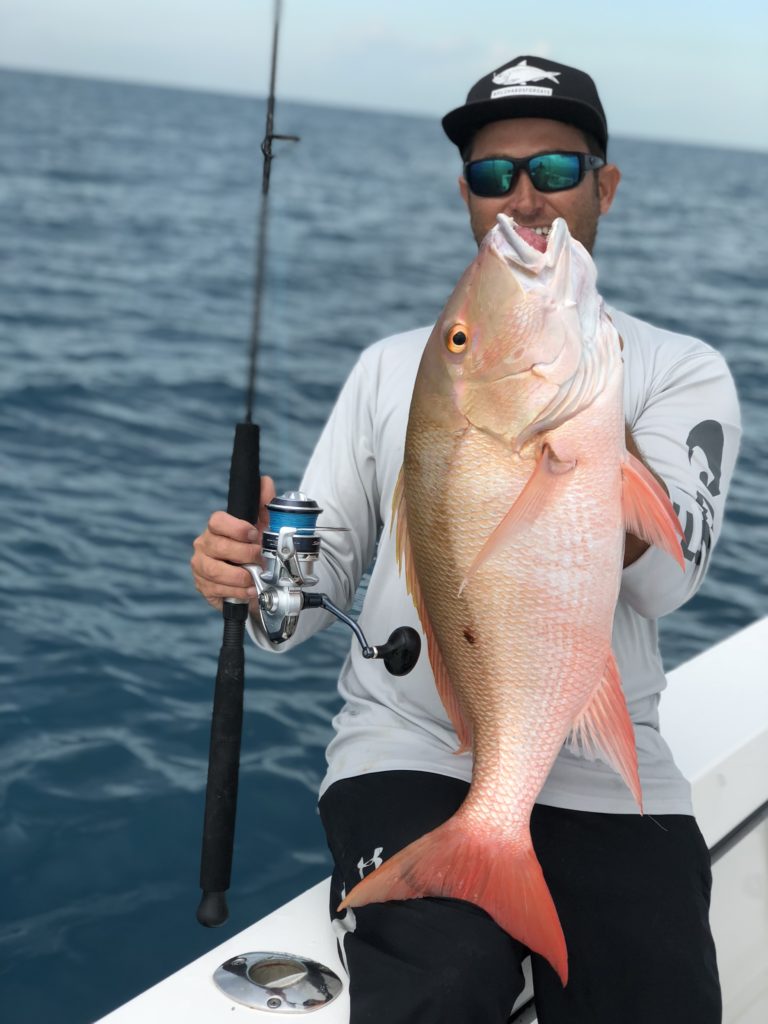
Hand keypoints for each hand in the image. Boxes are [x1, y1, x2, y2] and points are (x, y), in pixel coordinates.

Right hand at [190, 476, 276, 610]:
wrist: (255, 581)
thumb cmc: (255, 550)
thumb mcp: (264, 527)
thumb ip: (264, 504)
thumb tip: (265, 481)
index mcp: (217, 528)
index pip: (216, 521)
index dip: (236, 527)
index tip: (254, 533)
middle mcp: (204, 545)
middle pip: (216, 546)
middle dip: (242, 553)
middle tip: (259, 557)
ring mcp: (201, 567)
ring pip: (213, 570)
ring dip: (238, 575)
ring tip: (254, 578)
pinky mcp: (204, 587)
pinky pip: (215, 589)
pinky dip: (236, 591)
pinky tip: (248, 590)